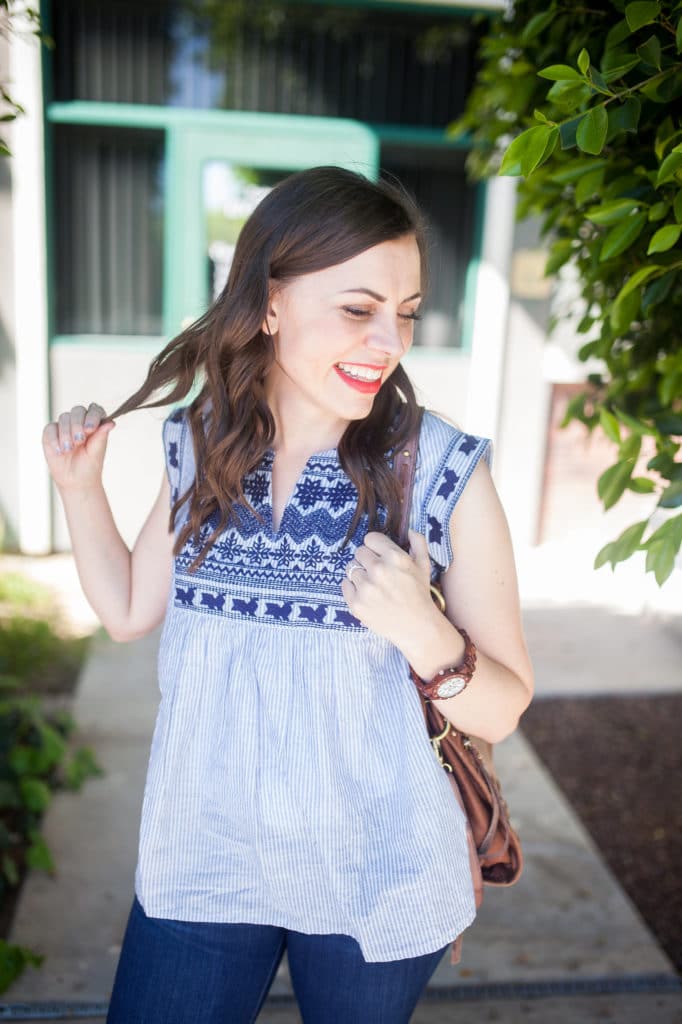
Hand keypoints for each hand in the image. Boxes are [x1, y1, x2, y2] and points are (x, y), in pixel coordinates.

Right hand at [42, 403, 115, 492]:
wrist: (75, 480)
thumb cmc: (89, 465)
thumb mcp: (97, 452)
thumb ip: (101, 436)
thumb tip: (111, 423)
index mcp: (95, 423)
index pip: (95, 410)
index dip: (92, 416)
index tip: (90, 429)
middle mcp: (80, 421)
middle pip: (78, 410)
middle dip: (78, 424)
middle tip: (79, 441)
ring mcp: (65, 426)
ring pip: (64, 417)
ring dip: (66, 433)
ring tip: (69, 450)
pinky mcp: (51, 433)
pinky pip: (50, 428)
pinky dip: (54, 439)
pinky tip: (60, 451)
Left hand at [341, 529, 437, 649]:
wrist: (416, 627)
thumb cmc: (419, 594)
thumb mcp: (424, 566)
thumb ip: (418, 543)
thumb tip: (410, 530)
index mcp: (394, 557)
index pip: (370, 538)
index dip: (375, 547)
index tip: (380, 555)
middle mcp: (378, 570)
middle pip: (359, 552)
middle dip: (367, 560)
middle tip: (378, 573)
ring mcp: (366, 588)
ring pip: (350, 569)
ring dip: (360, 575)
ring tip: (373, 585)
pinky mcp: (356, 603)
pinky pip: (344, 585)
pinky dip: (352, 588)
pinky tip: (366, 594)